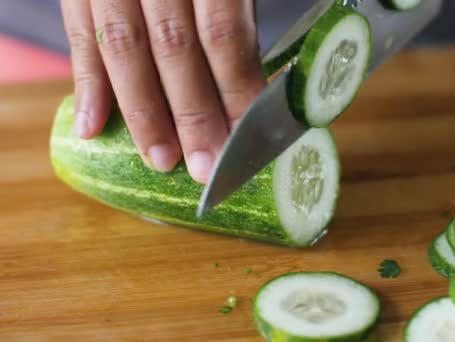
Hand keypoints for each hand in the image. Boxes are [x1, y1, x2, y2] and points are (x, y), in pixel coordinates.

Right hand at [61, 0, 264, 182]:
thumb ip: (236, 14)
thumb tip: (254, 89)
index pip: (222, 32)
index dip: (234, 88)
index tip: (244, 137)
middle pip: (174, 47)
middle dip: (191, 113)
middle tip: (204, 166)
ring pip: (123, 46)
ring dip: (142, 111)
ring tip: (161, 158)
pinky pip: (79, 33)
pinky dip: (86, 84)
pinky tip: (92, 127)